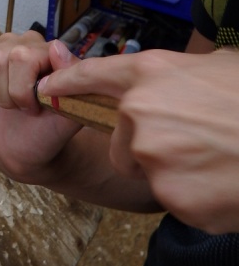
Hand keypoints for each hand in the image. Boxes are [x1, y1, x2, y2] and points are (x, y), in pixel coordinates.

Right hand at [0, 31, 80, 181]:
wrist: (20, 149)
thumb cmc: (45, 134)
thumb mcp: (68, 117)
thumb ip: (72, 84)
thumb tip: (57, 48)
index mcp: (49, 52)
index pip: (22, 58)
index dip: (20, 90)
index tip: (32, 108)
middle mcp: (25, 42)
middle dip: (4, 94)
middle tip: (17, 107)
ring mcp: (1, 45)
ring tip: (4, 101)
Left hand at [38, 46, 238, 232]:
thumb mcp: (215, 68)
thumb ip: (176, 72)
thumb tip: (162, 77)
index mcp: (151, 72)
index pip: (91, 75)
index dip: (66, 82)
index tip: (46, 90)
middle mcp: (141, 110)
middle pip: (117, 139)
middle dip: (143, 145)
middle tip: (189, 142)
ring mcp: (153, 155)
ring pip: (143, 170)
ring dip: (170, 171)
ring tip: (211, 159)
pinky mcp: (170, 195)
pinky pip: (170, 197)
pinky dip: (192, 196)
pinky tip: (219, 180)